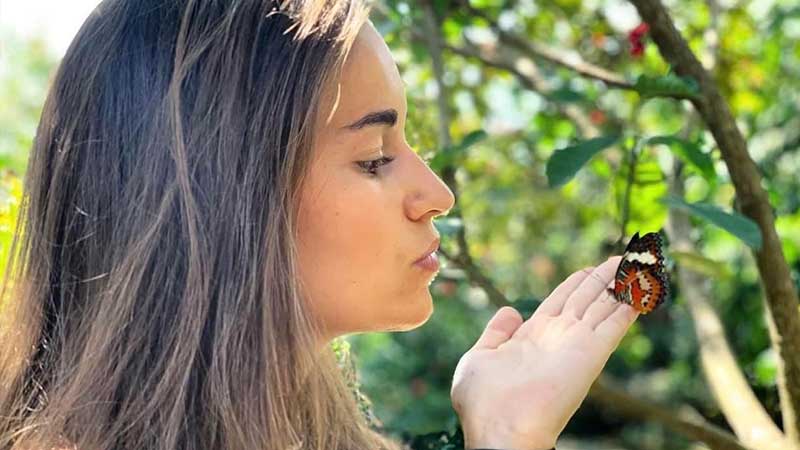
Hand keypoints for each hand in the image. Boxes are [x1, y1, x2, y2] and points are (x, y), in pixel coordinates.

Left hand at [450, 256, 638, 449]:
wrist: (499, 428)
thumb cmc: (483, 401)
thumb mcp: (480, 357)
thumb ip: (496, 333)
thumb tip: (510, 311)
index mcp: (533, 335)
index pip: (562, 299)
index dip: (579, 281)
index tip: (592, 267)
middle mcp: (559, 336)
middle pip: (588, 296)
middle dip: (605, 276)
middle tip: (624, 257)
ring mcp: (576, 343)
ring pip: (605, 304)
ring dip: (621, 282)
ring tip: (638, 262)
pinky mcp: (591, 353)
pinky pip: (615, 323)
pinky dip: (629, 304)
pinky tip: (641, 287)